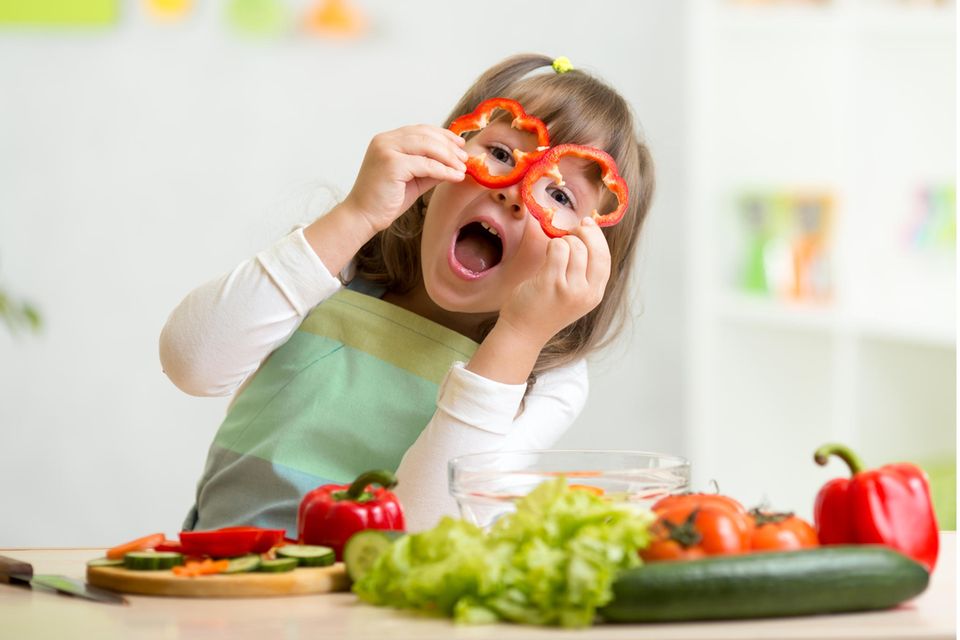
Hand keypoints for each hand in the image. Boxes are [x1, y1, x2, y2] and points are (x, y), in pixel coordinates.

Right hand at [342, 125, 467, 231]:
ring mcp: (387, 150)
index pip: (421, 130)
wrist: (363, 217)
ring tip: (462, 167)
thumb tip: (456, 162)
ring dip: (449, 157)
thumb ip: (431, 168)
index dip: (443, 135)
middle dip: (449, 146)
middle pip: (426, 135)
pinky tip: (455, 176)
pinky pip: (426, 164)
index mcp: (388, 140)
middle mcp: (385, 140)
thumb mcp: (414, 179)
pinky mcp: (391, 164)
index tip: (460, 144)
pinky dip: (444, 170)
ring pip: (428, 146)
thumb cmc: (385, 200)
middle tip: (465, 158)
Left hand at [498, 217, 612, 346]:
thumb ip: (583, 271)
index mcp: (595, 295)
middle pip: (595, 249)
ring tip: (553, 251)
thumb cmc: (545, 308)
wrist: (523, 332)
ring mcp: (570, 289)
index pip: (605, 259)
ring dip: (563, 241)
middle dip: (583, 233)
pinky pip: (557, 249)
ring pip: (575, 246)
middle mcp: (586, 293)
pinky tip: (546, 253)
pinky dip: (552, 244)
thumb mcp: (573, 295)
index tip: (587, 224)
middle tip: (570, 231)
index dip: (597, 238)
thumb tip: (586, 232)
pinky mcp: (551, 283)